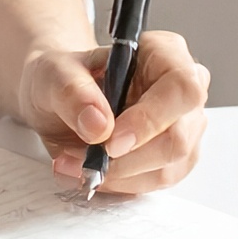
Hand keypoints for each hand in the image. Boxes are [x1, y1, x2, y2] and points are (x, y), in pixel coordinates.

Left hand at [18, 31, 210, 195]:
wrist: (57, 98)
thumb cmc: (63, 77)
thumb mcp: (53, 73)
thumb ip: (72, 92)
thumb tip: (99, 124)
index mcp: (165, 54)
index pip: (181, 88)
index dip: (149, 120)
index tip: (110, 141)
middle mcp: (183, 92)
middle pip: (178, 138)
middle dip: (127, 159)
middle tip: (85, 160)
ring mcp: (184, 127)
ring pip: (168, 167)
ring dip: (118, 175)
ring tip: (75, 164)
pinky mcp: (173, 159)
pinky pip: (155, 182)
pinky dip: (119, 184)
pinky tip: (91, 171)